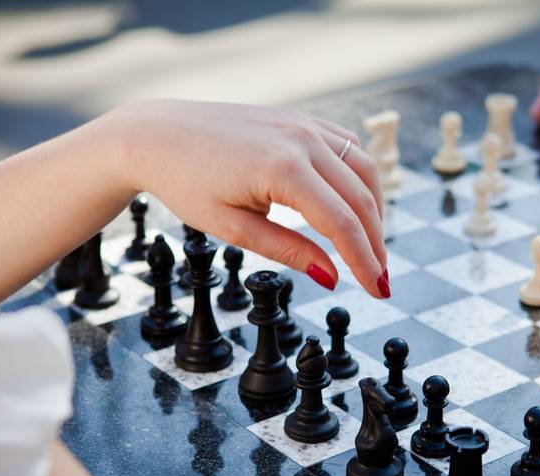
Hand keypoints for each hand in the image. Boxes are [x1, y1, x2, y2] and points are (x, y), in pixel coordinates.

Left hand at [112, 100, 387, 296]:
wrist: (157, 135)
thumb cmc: (185, 182)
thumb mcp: (233, 228)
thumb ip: (288, 250)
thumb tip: (332, 276)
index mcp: (283, 169)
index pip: (342, 224)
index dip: (365, 262)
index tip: (378, 291)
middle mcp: (301, 140)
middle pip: (361, 198)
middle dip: (376, 243)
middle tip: (381, 280)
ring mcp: (303, 124)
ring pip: (363, 169)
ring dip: (374, 210)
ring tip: (371, 246)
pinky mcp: (300, 119)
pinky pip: (347, 147)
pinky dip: (359, 177)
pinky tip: (355, 204)